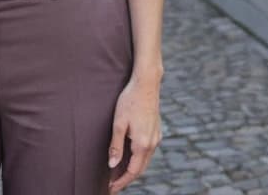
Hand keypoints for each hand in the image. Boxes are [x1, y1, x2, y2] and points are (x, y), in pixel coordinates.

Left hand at [107, 74, 161, 193]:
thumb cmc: (129, 101)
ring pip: (145, 161)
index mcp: (142, 144)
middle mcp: (152, 144)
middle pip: (140, 169)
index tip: (110, 188)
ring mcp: (156, 138)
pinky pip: (148, 151)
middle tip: (112, 184)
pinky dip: (138, 158)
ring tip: (117, 173)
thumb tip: (112, 165)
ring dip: (132, 169)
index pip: (132, 171)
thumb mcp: (118, 123)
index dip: (121, 182)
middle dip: (126, 178)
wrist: (146, 84)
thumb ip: (116, 146)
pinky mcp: (157, 131)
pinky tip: (129, 156)